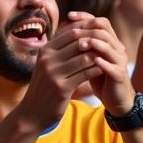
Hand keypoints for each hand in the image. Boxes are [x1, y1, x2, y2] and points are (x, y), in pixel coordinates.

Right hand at [15, 14, 106, 129]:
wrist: (32, 112)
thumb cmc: (44, 86)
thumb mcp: (47, 65)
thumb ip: (59, 49)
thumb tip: (79, 30)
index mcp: (44, 51)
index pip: (71, 32)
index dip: (89, 31)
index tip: (102, 35)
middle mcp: (47, 60)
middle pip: (79, 42)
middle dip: (97, 42)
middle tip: (110, 45)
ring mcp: (54, 74)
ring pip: (85, 57)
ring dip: (99, 57)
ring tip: (109, 57)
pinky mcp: (62, 88)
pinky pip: (86, 73)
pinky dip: (97, 70)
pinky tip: (103, 70)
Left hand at [63, 13, 134, 112]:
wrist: (114, 98)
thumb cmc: (98, 77)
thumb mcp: (87, 59)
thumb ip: (80, 46)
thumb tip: (62, 30)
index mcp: (108, 42)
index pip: (100, 22)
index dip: (85, 17)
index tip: (69, 15)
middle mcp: (116, 48)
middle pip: (104, 30)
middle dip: (87, 28)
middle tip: (72, 31)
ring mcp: (119, 61)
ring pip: (109, 46)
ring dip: (94, 43)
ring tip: (79, 44)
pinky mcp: (120, 75)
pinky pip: (112, 66)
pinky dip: (102, 63)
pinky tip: (91, 61)